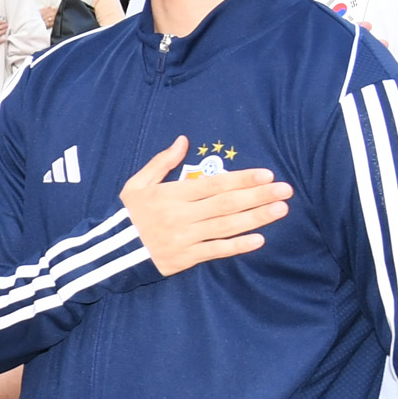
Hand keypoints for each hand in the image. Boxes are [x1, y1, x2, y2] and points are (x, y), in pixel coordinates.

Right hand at [119, 136, 291, 274]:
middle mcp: (181, 216)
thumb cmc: (128, 214)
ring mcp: (184, 238)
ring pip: (225, 226)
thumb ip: (162, 162)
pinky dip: (237, 246)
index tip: (266, 174)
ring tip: (281, 210)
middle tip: (285, 190)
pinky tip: (259, 240)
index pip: (212, 184)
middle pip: (226, 204)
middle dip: (258, 196)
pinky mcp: (186, 258)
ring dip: (256, 218)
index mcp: (171, 195)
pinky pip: (216, 250)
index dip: (241, 179)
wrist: (111, 251)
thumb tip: (183, 140)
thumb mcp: (138, 183)